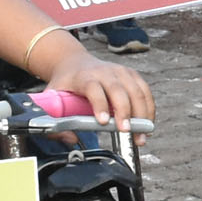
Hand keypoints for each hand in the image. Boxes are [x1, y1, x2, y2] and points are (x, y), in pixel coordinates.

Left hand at [38, 45, 156, 126]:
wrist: (75, 62)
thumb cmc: (66, 83)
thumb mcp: (52, 97)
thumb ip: (55, 120)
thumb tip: (71, 138)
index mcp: (84, 77)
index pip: (93, 88)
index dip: (100, 105)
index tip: (103, 122)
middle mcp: (105, 72)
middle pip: (119, 90)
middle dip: (125, 112)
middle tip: (127, 131)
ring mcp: (120, 72)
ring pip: (136, 91)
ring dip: (141, 114)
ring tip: (141, 135)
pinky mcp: (131, 74)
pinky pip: (145, 91)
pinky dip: (149, 108)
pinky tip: (148, 123)